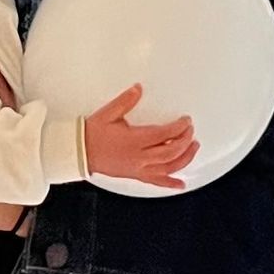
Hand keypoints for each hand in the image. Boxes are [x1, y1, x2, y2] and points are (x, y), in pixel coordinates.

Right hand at [83, 84, 199, 190]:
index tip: (186, 121)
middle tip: (191, 132)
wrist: (79, 152)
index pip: (164, 134)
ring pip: (168, 167)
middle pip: (171, 151)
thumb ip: (126, 101)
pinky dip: (170, 183)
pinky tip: (180, 184)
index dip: (179, 127)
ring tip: (193, 148)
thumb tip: (138, 89)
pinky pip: (156, 182)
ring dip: (184, 158)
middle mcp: (139, 157)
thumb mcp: (108, 113)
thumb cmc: (92, 134)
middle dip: (185, 141)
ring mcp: (138, 168)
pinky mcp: (135, 175)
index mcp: (134, 140)